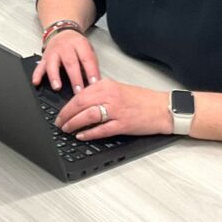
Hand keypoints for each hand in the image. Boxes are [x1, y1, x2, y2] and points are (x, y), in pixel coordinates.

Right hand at [32, 29, 100, 90]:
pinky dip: (37, 74)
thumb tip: (96, 82)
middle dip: (75, 78)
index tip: (94, 84)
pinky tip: (36, 82)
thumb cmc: (77, 44)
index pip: (86, 58)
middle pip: (70, 62)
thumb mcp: (88, 49)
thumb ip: (92, 64)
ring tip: (57, 87)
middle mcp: (65, 46)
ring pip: (53, 64)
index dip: (91, 71)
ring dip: (55, 76)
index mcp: (79, 43)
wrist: (62, 31)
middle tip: (79, 92)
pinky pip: (39, 66)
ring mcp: (53, 51)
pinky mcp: (44, 57)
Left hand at [55, 79, 171, 139]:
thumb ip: (100, 93)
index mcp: (107, 85)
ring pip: (88, 116)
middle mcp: (110, 95)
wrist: (162, 108)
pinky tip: (81, 136)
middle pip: (80, 104)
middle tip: (59, 123)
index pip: (80, 94)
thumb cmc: (142, 100)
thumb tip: (81, 102)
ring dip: (73, 124)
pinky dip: (89, 133)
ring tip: (66, 129)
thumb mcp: (118, 89)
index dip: (67, 105)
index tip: (61, 113)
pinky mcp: (123, 124)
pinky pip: (101, 129)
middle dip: (66, 115)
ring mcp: (116, 110)